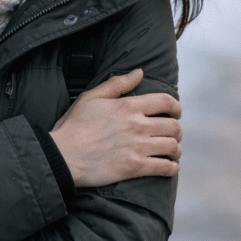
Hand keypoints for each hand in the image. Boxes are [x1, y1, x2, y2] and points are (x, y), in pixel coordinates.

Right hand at [50, 68, 182, 187]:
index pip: (165, 102)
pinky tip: (170, 167)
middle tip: (173, 135)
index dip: (176, 107)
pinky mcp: (135, 167)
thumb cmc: (74, 126)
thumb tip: (139, 72)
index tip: (176, 112)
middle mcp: (137, 125)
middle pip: (173, 126)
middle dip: (177, 130)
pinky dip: (172, 168)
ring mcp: (138, 147)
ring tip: (173, 152)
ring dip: (176, 149)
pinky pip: (164, 167)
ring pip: (172, 146)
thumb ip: (117, 84)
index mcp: (128, 106)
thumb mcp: (91, 97)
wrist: (63, 155)